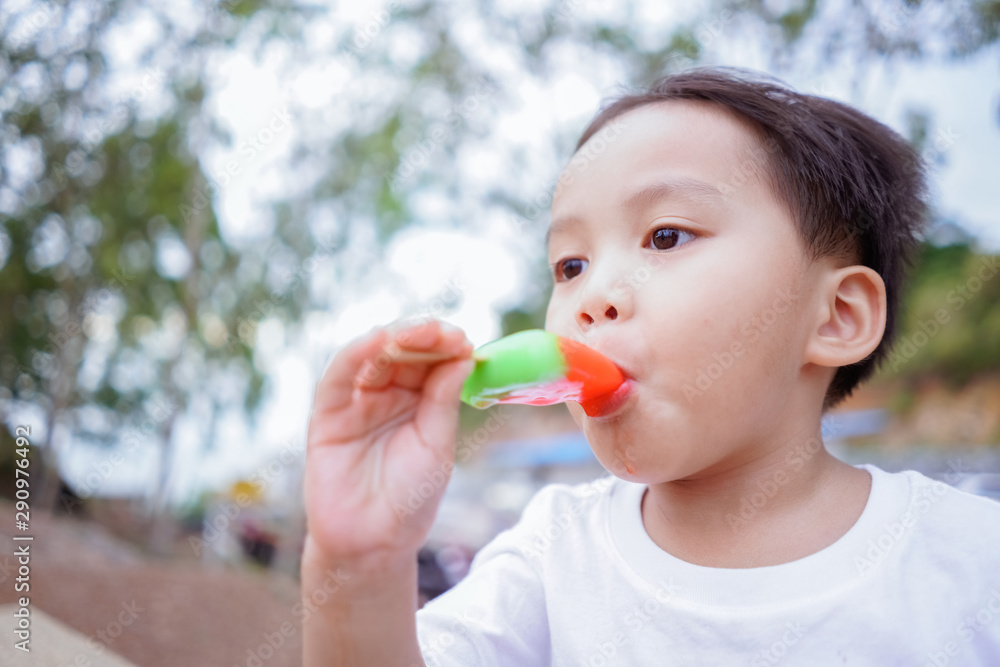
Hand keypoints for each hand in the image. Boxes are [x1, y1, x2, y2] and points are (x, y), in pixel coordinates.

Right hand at [303, 319, 474, 564]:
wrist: (373, 543)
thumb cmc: (410, 498)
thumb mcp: (436, 445)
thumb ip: (443, 400)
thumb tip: (465, 354)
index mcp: (420, 400)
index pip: (432, 361)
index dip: (447, 347)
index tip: (465, 342)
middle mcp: (388, 394)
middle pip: (404, 351)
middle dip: (425, 337)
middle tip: (446, 333)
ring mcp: (358, 400)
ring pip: (374, 354)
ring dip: (396, 337)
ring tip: (421, 332)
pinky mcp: (328, 411)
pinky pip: (340, 374)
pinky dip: (357, 352)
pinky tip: (379, 340)